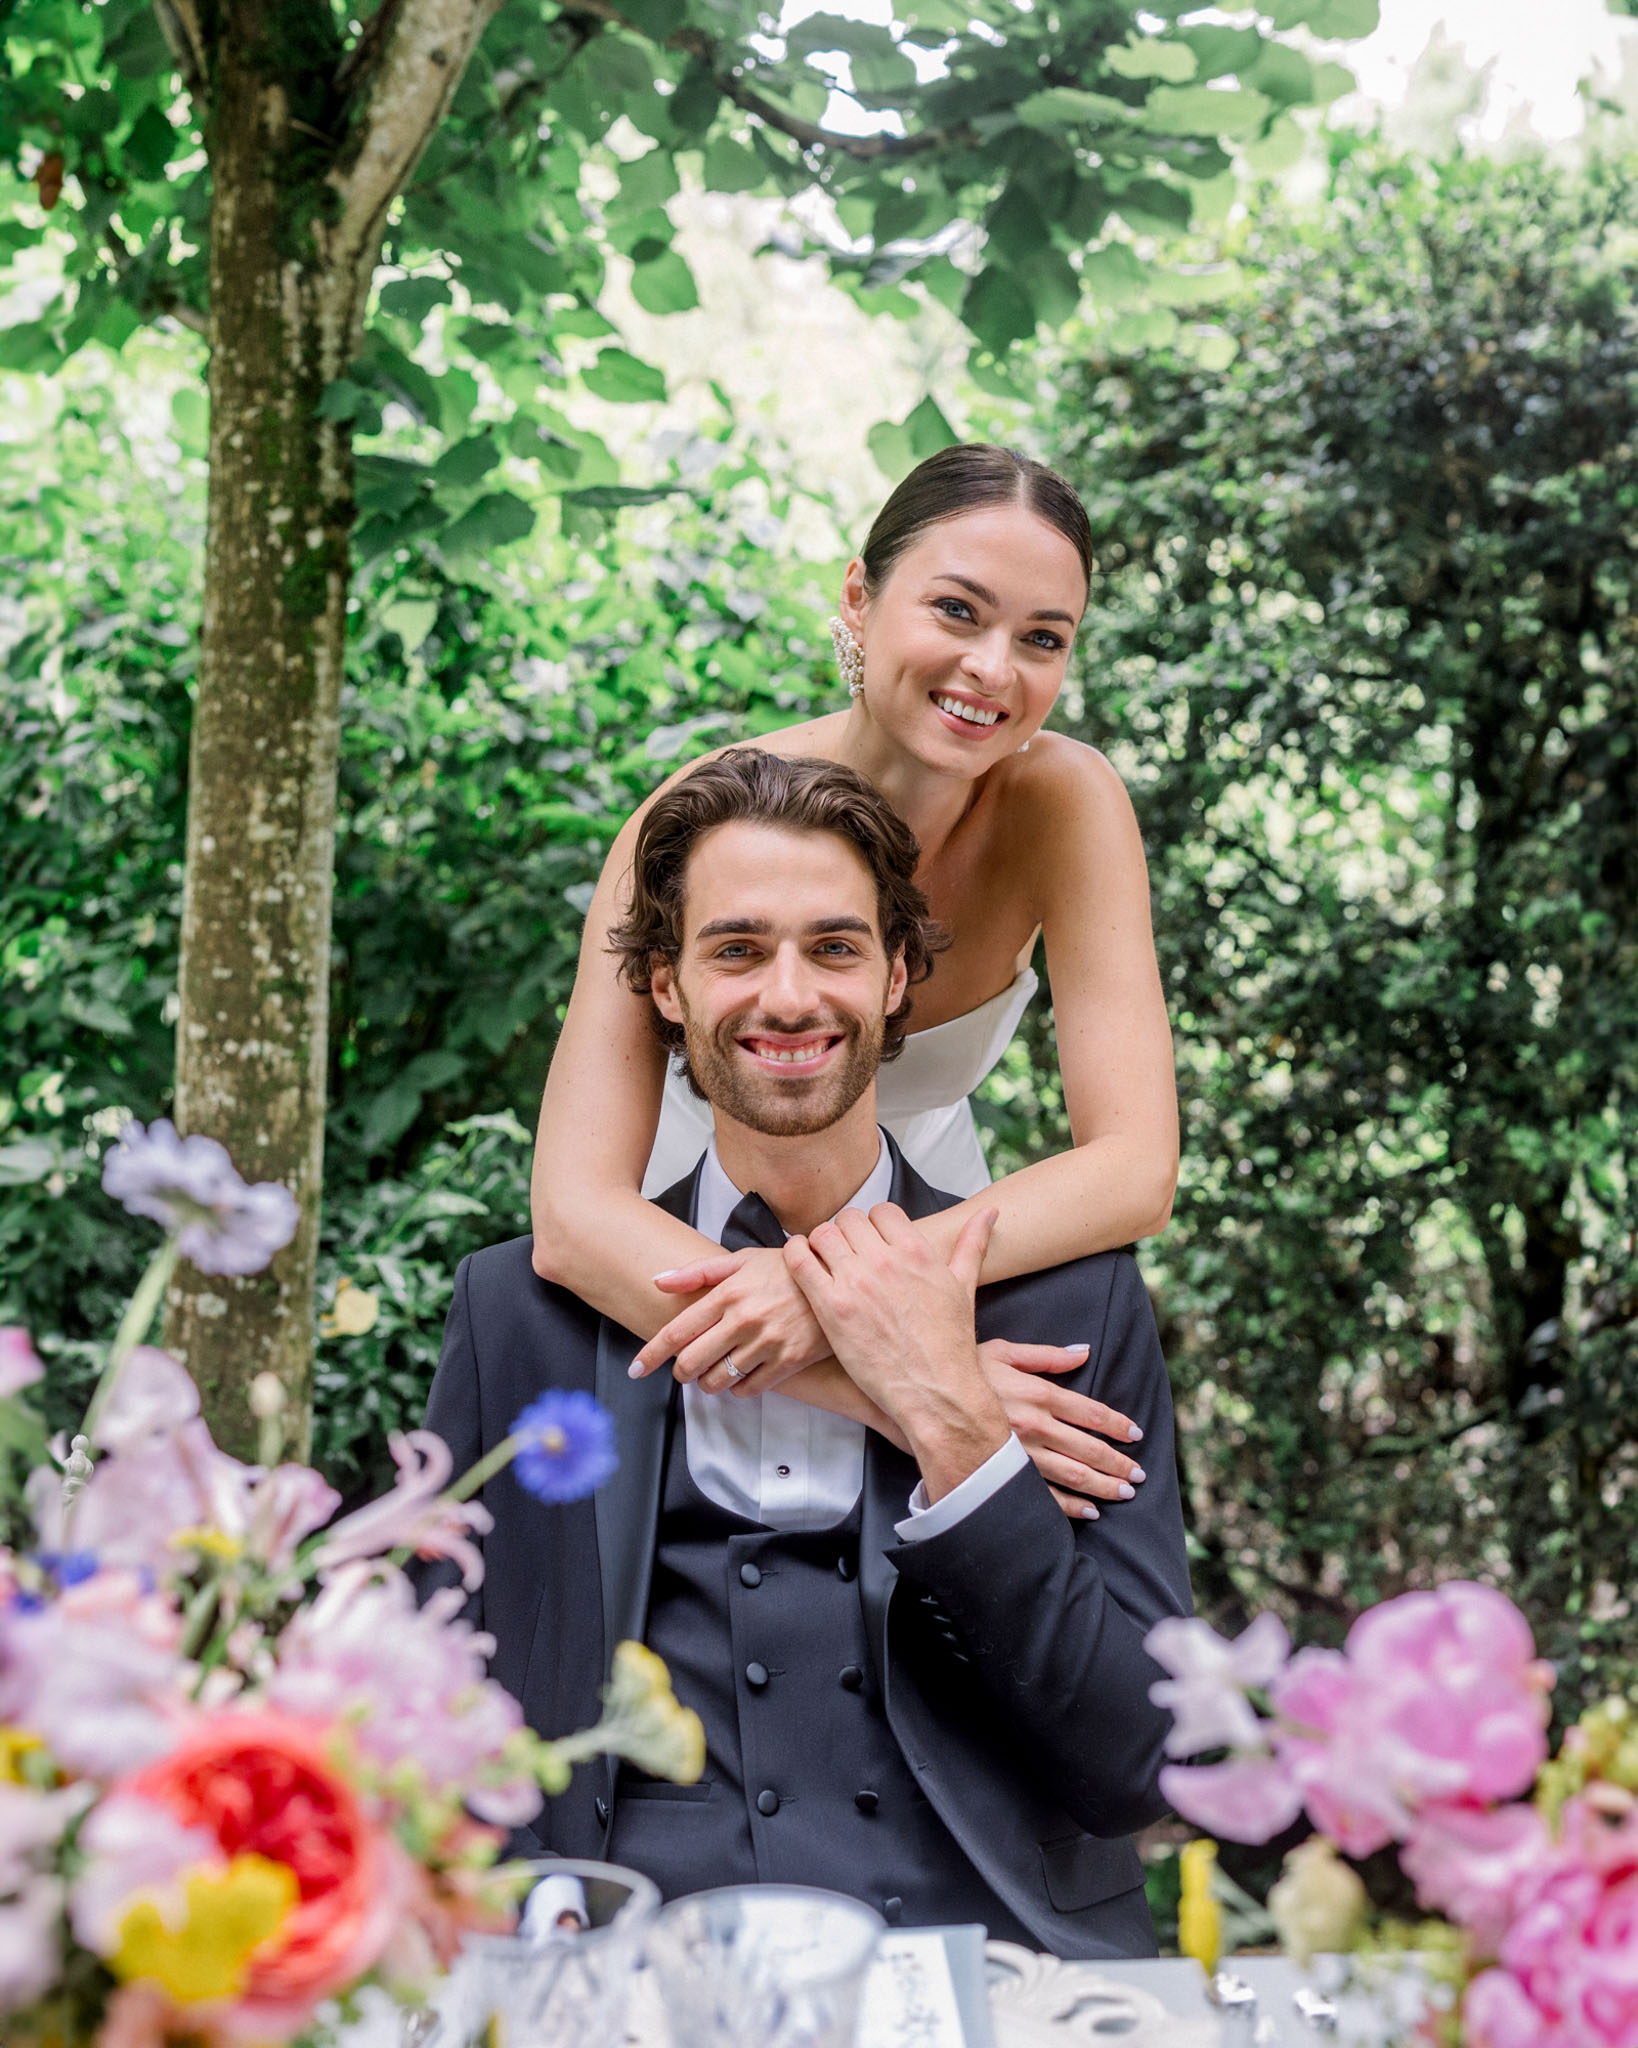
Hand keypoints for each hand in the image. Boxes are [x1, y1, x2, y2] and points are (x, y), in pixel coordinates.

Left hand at [630, 1245, 830, 1389]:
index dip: (651, 1355)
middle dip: (680, 1373)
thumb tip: (658, 1281)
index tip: (636, 1369)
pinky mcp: (788, 1361)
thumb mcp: (742, 1259)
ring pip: (718, 1381)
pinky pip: (748, 1390)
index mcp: (727, 1294)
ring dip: (707, 1382)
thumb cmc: (786, 1269)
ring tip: (713, 1372)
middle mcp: (743, 1320)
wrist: (837, 1278)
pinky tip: (739, 1376)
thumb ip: (697, 1272)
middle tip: (683, 1371)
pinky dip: (736, 1389)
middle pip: (691, 1363)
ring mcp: (766, 1343)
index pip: (676, 1333)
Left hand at [785, 1203, 1009, 1501]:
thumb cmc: (950, 1342)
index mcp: (915, 1250)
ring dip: (819, 1243)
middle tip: (843, 1253)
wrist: (935, 1389)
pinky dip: (795, 1254)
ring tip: (822, 1261)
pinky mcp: (831, 1307)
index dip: (873, 1224)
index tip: (869, 1242)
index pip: (881, 1211)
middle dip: (844, 1233)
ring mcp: (856, 1282)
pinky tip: (801, 1262)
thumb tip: (990, 1213)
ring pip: (822, 1234)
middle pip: (848, 1219)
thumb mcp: (964, 1286)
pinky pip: (799, 1261)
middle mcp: (885, 1259)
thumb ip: (973, 1243)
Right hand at [979, 1340, 1145, 1522]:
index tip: (1136, 1435)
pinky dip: (1070, 1507)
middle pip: (1089, 1448)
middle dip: (1118, 1464)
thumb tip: (1085, 1353)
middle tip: (1139, 1476)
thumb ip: (1047, 1355)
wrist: (923, 1401)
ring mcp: (1021, 1455)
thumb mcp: (1004, 1351)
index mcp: (1038, 1394)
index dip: (1118, 1425)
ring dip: (1104, 1487)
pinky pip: (1044, 1496)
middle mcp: (1035, 1426)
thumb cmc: (964, 1372)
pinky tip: (1090, 1512)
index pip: (1091, 1412)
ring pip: (1074, 1475)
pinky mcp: (1005, 1475)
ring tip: (1124, 1494)